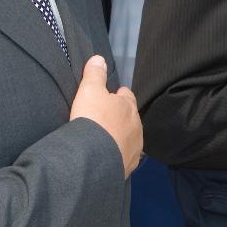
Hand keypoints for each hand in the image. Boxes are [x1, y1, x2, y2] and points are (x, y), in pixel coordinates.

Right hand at [71, 56, 142, 177]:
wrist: (93, 158)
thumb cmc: (93, 119)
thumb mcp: (89, 90)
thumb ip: (95, 74)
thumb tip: (99, 59)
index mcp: (129, 107)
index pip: (127, 96)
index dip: (119, 95)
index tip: (111, 96)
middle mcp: (137, 127)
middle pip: (130, 118)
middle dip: (120, 117)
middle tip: (105, 119)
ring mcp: (134, 149)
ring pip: (129, 139)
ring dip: (120, 137)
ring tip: (105, 140)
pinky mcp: (128, 167)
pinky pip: (123, 158)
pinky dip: (117, 155)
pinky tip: (107, 156)